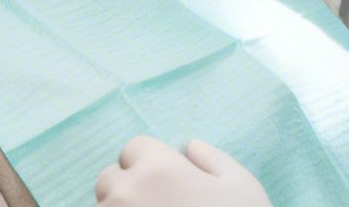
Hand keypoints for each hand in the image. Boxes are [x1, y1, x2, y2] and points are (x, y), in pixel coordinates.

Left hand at [95, 137, 272, 206]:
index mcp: (158, 169)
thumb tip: (190, 146)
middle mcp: (126, 192)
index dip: (151, 165)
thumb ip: (214, 160)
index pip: (134, 149)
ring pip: (105, 206)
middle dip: (129, 189)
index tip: (169, 186)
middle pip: (111, 179)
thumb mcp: (243, 188)